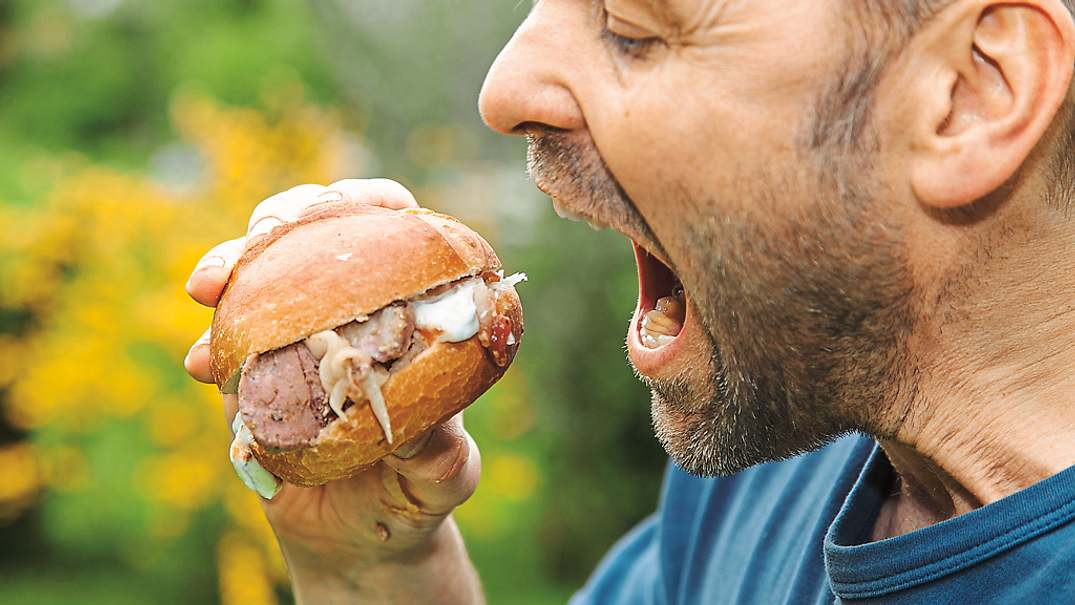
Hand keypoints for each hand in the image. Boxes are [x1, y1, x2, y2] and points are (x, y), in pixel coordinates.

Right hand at [184, 179, 484, 602]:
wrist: (358, 537)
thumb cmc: (418, 489)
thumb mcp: (444, 474)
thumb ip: (443, 452)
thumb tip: (421, 428)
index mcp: (407, 310)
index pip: (394, 228)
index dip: (371, 202)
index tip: (352, 205)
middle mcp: (348, 309)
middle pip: (313, 232)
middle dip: (282, 218)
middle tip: (262, 231)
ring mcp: (294, 334)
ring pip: (258, 274)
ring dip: (230, 266)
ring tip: (209, 287)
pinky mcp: (251, 373)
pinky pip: (223, 343)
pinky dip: (207, 345)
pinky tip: (200, 364)